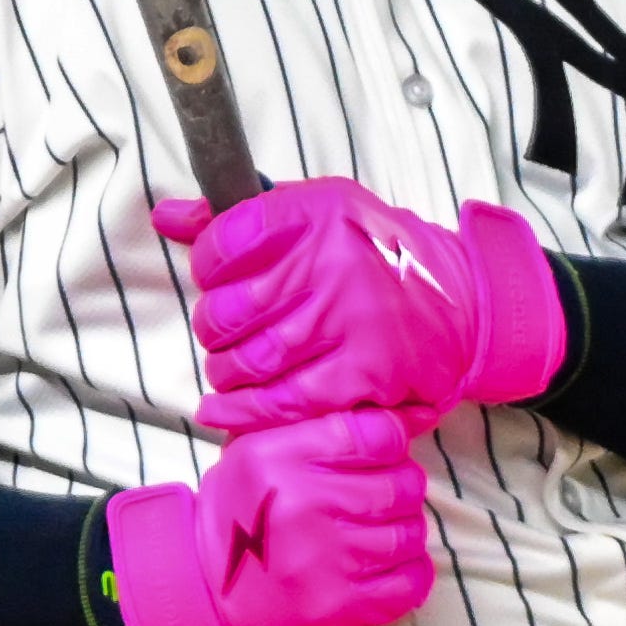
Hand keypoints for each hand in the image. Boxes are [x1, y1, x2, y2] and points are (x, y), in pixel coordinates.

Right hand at [104, 411, 434, 625]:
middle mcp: (305, 503)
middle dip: (397, 490)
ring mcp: (327, 558)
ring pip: (410, 532)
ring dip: (400, 534)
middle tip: (373, 501)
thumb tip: (398, 413)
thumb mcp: (260, 450)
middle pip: (403, 483)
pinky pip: (411, 580)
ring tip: (371, 536)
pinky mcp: (343, 606)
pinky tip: (379, 569)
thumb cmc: (243, 512)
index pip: (379, 433)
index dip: (388, 444)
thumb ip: (318, 426)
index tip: (376, 457)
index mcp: (283, 456)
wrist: (207, 592)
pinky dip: (405, 574)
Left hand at [155, 180, 566, 437]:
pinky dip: (247, 414)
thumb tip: (166, 217)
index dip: (208, 269)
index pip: (222, 243)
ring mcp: (351, 318)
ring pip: (250, 360)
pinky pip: (285, 402)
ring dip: (226, 373)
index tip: (219, 281)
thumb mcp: (315, 216)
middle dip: (214, 329)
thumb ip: (236, 218)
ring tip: (230, 371)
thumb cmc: (374, 258)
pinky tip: (227, 411)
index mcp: (318, 211)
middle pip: (229, 309)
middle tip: (224, 335)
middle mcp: (334, 259)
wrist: (460, 305)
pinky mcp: (366, 372)